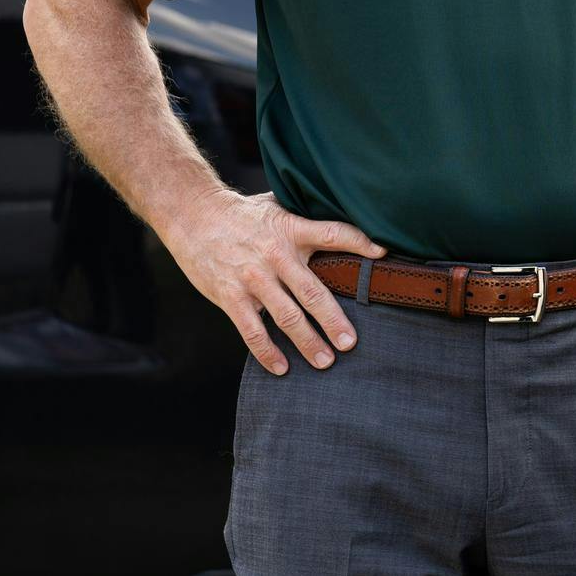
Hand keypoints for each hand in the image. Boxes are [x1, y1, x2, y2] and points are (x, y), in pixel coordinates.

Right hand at [162, 189, 384, 375]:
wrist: (193, 215)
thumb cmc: (243, 214)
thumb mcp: (279, 207)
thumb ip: (306, 219)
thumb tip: (342, 216)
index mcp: (291, 230)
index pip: (332, 233)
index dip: (358, 241)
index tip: (382, 253)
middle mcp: (275, 255)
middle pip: (312, 291)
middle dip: (334, 320)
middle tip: (351, 343)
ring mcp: (252, 278)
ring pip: (286, 317)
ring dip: (307, 342)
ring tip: (325, 362)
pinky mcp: (230, 296)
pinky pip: (252, 330)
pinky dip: (266, 352)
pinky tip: (281, 368)